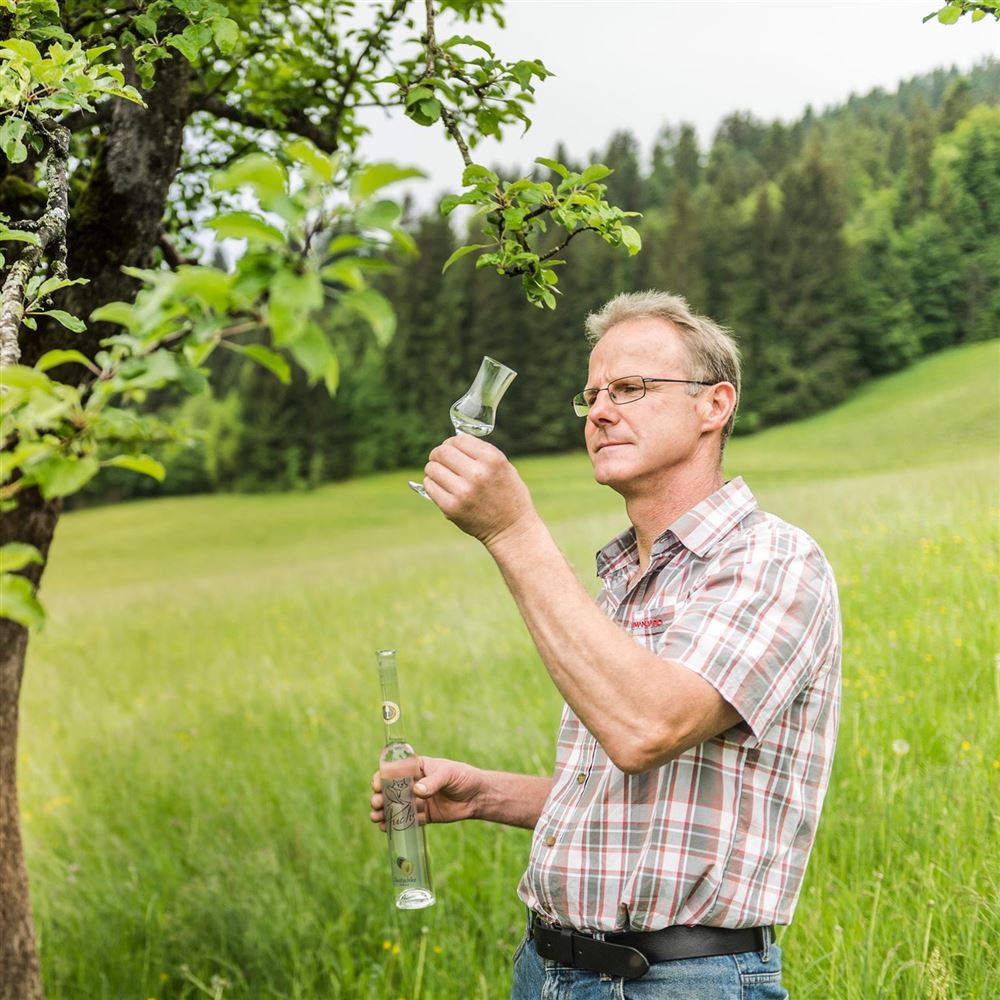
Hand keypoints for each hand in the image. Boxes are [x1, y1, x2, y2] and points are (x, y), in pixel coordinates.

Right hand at [369, 755, 484, 830]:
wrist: (478, 796)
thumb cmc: (463, 777)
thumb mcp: (448, 774)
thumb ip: (433, 782)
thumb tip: (416, 791)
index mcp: (418, 768)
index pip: (395, 771)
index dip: (383, 777)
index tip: (376, 785)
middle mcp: (415, 784)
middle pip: (392, 791)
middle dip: (380, 797)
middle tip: (376, 803)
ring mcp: (419, 801)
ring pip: (397, 807)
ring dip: (384, 812)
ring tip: (376, 818)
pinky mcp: (425, 816)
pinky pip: (408, 821)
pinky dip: (396, 825)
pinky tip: (386, 828)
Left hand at [422, 435, 539, 547]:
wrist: (512, 529)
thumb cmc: (508, 495)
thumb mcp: (504, 467)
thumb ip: (481, 453)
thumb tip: (452, 443)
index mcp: (492, 460)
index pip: (458, 440)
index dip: (451, 442)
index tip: (451, 449)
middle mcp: (477, 474)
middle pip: (442, 452)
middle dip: (438, 454)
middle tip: (440, 460)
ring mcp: (463, 492)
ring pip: (432, 468)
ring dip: (434, 469)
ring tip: (442, 475)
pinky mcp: (452, 508)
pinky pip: (429, 486)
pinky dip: (432, 484)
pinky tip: (442, 487)